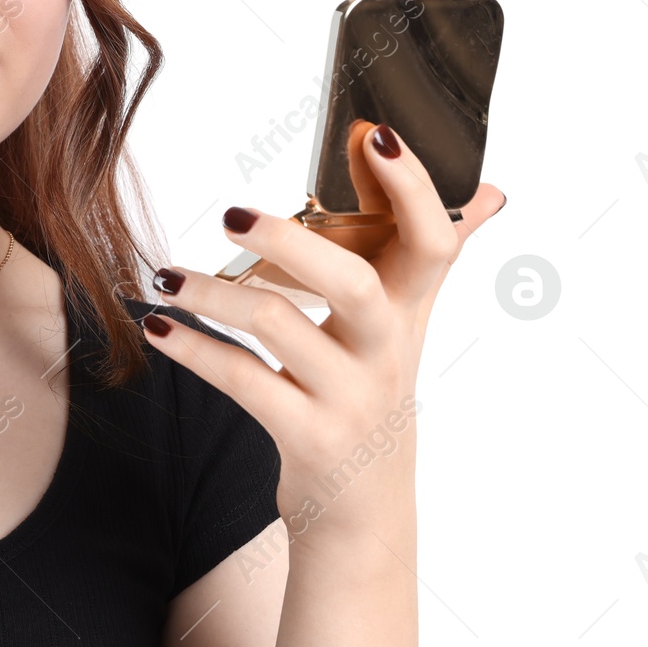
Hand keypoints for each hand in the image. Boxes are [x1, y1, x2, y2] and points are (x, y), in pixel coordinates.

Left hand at [141, 121, 505, 547]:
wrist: (365, 512)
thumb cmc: (371, 394)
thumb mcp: (403, 326)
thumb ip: (425, 256)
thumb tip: (487, 191)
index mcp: (411, 312)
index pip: (436, 242)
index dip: (414, 188)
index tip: (376, 134)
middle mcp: (388, 352)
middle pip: (357, 283)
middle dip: (293, 240)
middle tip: (231, 212)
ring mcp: (349, 397)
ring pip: (282, 327)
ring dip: (215, 293)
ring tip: (168, 275)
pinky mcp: (308, 436)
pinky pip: (243, 381)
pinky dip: (194, 348)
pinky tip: (160, 326)